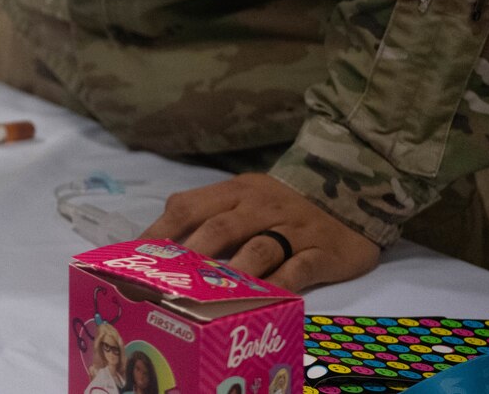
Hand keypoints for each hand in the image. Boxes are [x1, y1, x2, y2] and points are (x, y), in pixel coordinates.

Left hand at [144, 172, 379, 292]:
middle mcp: (260, 207)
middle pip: (219, 229)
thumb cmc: (283, 202)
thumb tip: (159, 242)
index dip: (160, 231)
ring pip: (259, 249)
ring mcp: (293, 230)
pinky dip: (282, 284)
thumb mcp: (243, 195)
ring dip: (234, 272)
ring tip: (212, 295)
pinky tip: (266, 301)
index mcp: (234, 191)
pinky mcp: (325, 251)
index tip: (137, 256)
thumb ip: (207, 212)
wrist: (351, 188)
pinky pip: (300, 268)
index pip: (187, 207)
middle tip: (168, 282)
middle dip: (191, 256)